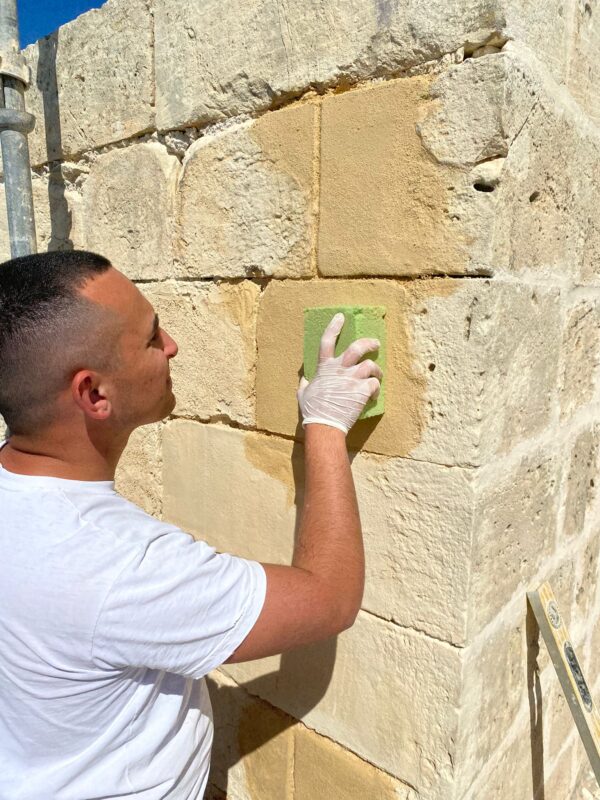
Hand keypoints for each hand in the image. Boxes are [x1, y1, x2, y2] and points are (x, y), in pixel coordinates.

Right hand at [297, 313, 382, 434]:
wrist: (324, 424)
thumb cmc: (312, 410)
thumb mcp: (302, 394)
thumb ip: (304, 384)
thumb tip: (303, 380)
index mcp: (325, 368)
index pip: (327, 341)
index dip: (334, 327)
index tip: (341, 317)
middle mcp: (339, 370)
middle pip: (357, 347)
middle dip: (369, 343)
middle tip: (376, 344)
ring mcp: (352, 380)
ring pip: (370, 365)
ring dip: (377, 370)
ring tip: (378, 376)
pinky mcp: (362, 391)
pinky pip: (375, 384)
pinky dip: (376, 389)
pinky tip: (374, 395)